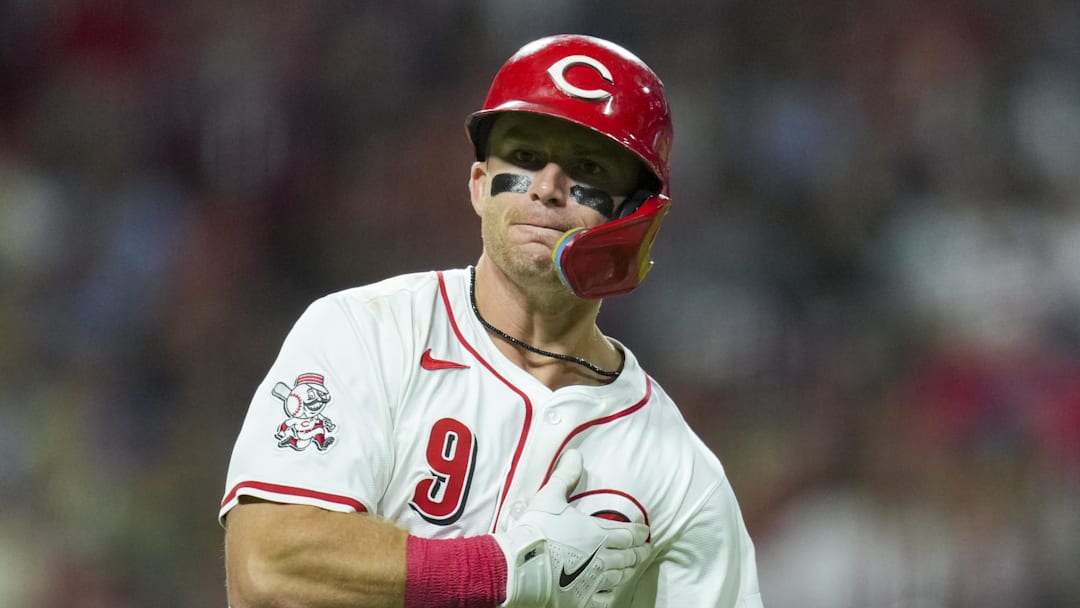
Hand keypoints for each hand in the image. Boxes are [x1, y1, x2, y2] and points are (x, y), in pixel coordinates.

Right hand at [493, 450, 649, 606]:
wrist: (520, 565)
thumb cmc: (537, 529)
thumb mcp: (550, 497)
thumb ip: (566, 476)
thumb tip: (575, 454)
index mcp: (597, 534)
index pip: (628, 533)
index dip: (639, 532)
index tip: (647, 532)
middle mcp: (601, 558)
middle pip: (628, 556)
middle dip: (638, 552)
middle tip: (645, 550)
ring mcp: (593, 581)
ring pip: (619, 576)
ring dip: (629, 570)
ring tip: (633, 568)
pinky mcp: (582, 599)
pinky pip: (605, 598)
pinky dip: (612, 593)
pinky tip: (613, 590)